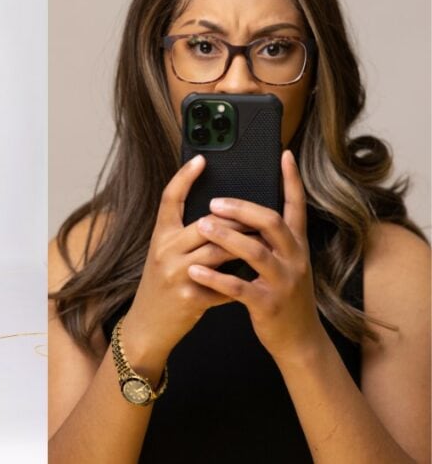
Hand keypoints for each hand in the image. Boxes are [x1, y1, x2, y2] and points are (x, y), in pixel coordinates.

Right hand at [121, 155, 242, 369]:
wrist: (148, 325)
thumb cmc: (163, 286)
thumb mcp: (165, 254)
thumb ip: (186, 235)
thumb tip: (222, 215)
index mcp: (160, 236)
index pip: (169, 199)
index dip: (184, 177)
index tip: (201, 159)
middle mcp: (165, 251)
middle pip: (206, 223)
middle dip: (237, 219)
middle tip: (261, 215)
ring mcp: (176, 274)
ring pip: (219, 251)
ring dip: (245, 247)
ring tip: (265, 242)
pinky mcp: (188, 297)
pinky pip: (223, 285)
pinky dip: (240, 281)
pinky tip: (254, 279)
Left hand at [185, 150, 323, 361]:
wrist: (299, 340)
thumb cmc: (282, 296)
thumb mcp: (286, 264)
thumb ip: (271, 240)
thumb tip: (246, 212)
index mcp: (296, 246)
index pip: (296, 206)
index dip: (291, 181)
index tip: (284, 155)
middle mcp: (294, 259)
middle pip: (272, 223)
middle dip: (243, 208)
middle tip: (215, 201)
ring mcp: (282, 282)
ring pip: (255, 252)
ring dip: (226, 237)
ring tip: (201, 226)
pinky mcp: (268, 304)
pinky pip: (239, 287)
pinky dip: (216, 277)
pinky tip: (195, 270)